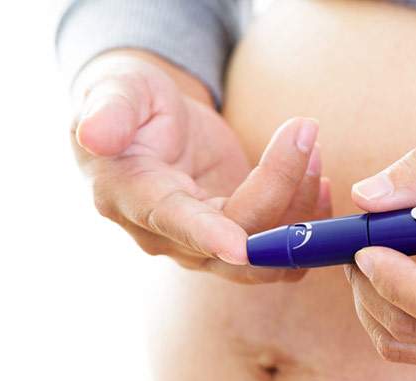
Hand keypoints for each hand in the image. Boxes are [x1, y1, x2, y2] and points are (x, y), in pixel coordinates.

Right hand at [71, 51, 330, 282]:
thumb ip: (108, 111)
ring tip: (310, 143)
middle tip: (304, 132)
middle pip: (238, 236)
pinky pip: (280, 253)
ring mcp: (206, 246)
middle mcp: (169, 236)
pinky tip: (319, 180)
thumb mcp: (116, 91)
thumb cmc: (129, 102)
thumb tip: (96, 135)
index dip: (206, 235)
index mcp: (133, 198)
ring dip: (302, 205)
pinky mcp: (238, 241)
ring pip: (267, 253)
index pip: (174, 222)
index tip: (239, 245)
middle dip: (281, 188)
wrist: (146, 124)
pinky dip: (308, 223)